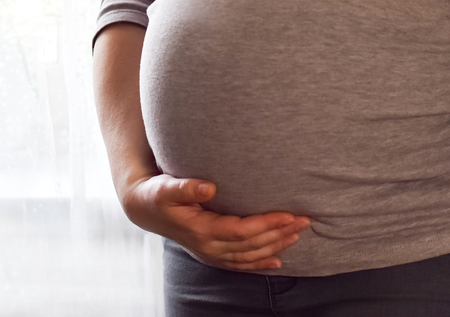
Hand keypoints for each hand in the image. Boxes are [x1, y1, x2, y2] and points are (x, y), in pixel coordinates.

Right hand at [122, 173, 311, 270]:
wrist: (145, 209)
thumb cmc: (157, 193)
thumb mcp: (166, 187)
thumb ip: (186, 186)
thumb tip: (209, 186)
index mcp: (202, 231)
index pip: (243, 231)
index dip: (268, 224)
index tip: (289, 214)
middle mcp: (208, 247)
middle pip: (252, 245)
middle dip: (280, 233)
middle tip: (305, 219)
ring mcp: (210, 253)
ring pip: (250, 255)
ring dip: (276, 245)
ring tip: (299, 233)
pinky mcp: (212, 253)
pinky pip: (240, 263)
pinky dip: (260, 263)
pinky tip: (278, 260)